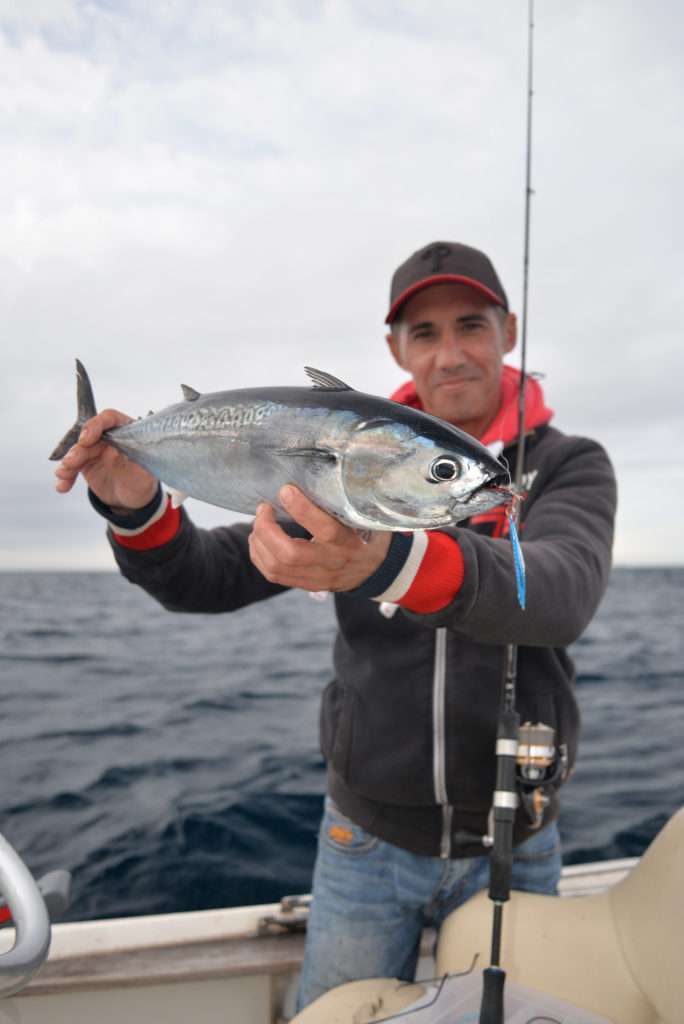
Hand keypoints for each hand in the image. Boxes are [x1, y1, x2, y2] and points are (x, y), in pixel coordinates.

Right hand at [53, 409, 158, 510]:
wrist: (132, 500)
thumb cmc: (142, 482)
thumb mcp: (146, 475)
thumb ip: (138, 464)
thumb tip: (130, 457)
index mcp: (127, 432)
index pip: (110, 419)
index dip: (96, 425)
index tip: (86, 439)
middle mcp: (109, 437)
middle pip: (89, 436)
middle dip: (78, 449)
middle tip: (71, 462)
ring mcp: (96, 450)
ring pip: (77, 450)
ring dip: (68, 462)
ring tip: (64, 475)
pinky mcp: (85, 463)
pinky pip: (72, 467)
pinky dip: (66, 476)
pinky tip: (63, 486)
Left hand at [248, 485, 391, 592]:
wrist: (374, 570)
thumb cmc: (364, 534)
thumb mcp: (360, 517)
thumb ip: (340, 503)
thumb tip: (312, 474)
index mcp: (348, 541)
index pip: (325, 529)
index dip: (301, 509)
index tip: (285, 491)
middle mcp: (331, 562)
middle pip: (290, 554)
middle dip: (267, 530)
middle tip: (263, 509)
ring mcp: (317, 577)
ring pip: (276, 567)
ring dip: (259, 542)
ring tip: (259, 524)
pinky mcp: (306, 585)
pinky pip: (274, 575)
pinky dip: (259, 556)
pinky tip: (259, 541)